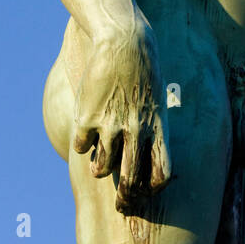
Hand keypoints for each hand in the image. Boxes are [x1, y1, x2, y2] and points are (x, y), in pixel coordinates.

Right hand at [71, 15, 171, 213]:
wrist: (124, 41)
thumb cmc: (144, 69)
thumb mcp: (157, 98)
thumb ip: (149, 126)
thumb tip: (141, 152)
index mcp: (158, 126)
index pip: (162, 171)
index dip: (154, 187)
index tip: (147, 190)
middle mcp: (136, 129)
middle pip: (132, 178)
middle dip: (126, 197)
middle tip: (122, 202)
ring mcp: (111, 125)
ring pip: (102, 167)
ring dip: (100, 168)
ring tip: (101, 160)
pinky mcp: (88, 117)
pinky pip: (82, 146)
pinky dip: (83, 143)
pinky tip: (88, 131)